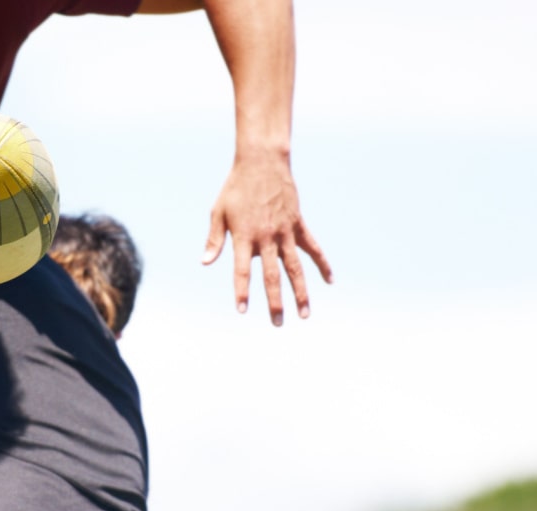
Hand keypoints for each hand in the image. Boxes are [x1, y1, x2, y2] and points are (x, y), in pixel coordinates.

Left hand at [203, 152, 331, 325]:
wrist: (262, 161)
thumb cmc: (236, 187)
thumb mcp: (218, 211)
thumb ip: (214, 239)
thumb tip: (205, 262)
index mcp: (244, 235)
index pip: (242, 270)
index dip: (241, 291)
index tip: (242, 310)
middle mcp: (267, 237)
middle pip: (272, 276)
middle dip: (274, 302)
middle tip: (277, 324)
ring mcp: (286, 231)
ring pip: (295, 268)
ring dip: (301, 292)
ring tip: (304, 314)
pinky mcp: (299, 225)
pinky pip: (313, 248)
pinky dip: (323, 264)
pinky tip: (330, 281)